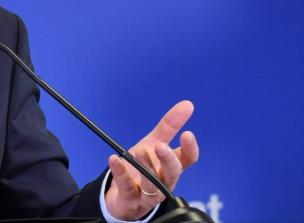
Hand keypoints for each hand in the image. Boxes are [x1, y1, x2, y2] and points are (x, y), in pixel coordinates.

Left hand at [104, 100, 198, 220]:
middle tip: (160, 146)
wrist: (123, 195)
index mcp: (171, 167)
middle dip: (168, 160)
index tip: (187, 134)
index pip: (187, 160)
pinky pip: (126, 186)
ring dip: (146, 166)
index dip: (190, 149)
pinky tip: (114, 159)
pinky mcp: (129, 198)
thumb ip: (169, 126)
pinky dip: (120, 172)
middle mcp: (163, 181)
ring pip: (151, 184)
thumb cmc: (143, 168)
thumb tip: (187, 104)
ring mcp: (147, 193)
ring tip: (139, 150)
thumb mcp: (154, 144)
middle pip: (172, 173)